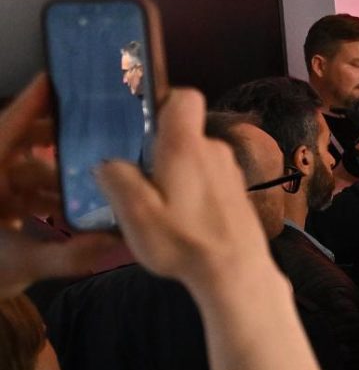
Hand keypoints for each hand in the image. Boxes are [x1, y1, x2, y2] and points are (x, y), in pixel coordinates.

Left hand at [0, 77, 117, 299]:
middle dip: (59, 139)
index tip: (54, 77)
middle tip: (99, 132)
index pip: (6, 129)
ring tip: (98, 181)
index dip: (30, 102)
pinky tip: (79, 210)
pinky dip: (51, 198)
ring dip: (61, 176)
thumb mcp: (19, 264)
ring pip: (28, 172)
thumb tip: (123, 244)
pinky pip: (26, 194)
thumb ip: (70, 254)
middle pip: (21, 144)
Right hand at [95, 89, 275, 301]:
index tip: (142, 124)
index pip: (184, 97)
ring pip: (195, 157)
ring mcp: (231, 171)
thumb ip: (117, 179)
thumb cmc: (184, 242)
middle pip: (183, 133)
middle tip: (140, 181)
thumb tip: (109, 164)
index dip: (163, 101)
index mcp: (187, 146)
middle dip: (159, 150)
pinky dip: (193, 189)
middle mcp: (214, 150)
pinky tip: (184, 218)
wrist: (237, 272)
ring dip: (176, 173)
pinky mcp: (238, 191)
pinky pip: (208, 177)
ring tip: (161, 206)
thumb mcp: (135, 213)